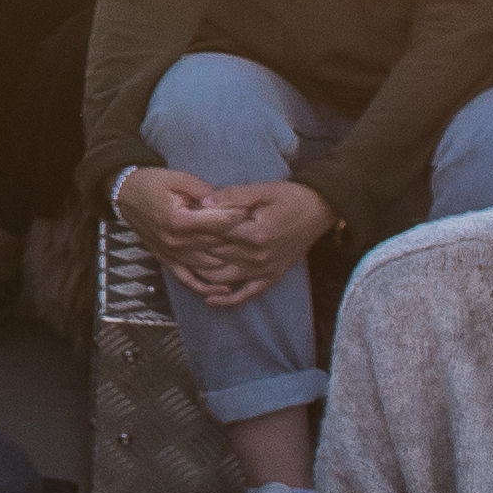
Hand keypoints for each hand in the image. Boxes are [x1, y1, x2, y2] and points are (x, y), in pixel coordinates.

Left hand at [126, 172, 325, 305]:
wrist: (320, 210)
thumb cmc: (290, 197)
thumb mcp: (262, 190)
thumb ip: (231, 197)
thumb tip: (202, 203)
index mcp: (254, 234)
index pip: (214, 235)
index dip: (193, 229)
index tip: (176, 223)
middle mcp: (258, 257)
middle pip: (215, 257)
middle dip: (192, 251)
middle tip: (172, 244)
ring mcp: (264, 270)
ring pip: (224, 280)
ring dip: (202, 276)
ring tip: (182, 268)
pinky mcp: (271, 277)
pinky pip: (247, 294)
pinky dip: (228, 301)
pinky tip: (210, 301)